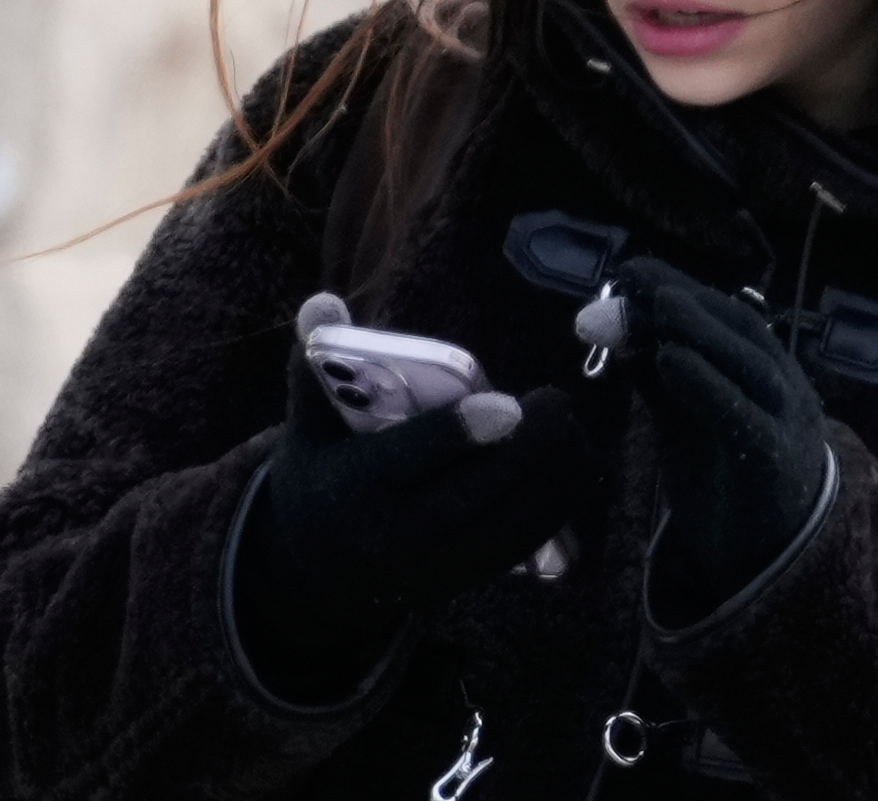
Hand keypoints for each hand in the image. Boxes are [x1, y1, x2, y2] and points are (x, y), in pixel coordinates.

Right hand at [232, 309, 594, 700]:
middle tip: (557, 403)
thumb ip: (315, 364)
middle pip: (473, 497)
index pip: (410, 461)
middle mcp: (394, 536)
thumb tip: (323, 300)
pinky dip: (555, 505)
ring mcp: (434, 565)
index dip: (460, 434)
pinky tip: (570, 463)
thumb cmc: (322, 475)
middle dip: (526, 451)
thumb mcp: (307, 426)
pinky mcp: (466, 578)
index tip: (508, 403)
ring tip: (570, 426)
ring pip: (508, 526)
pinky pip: (523, 546)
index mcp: (353, 488)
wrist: (316, 570)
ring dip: (552, 476)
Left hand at [606, 257, 829, 623]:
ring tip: (659, 305)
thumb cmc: (727, 476)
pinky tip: (672, 361)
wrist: (773, 556)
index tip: (632, 268)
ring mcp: (785, 425)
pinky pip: (744, 420)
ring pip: (752, 367)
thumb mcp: (687, 417)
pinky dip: (709, 386)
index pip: (730, 319)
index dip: (684, 287)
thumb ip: (658, 376)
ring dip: (703, 331)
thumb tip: (614, 323)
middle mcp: (784, 389)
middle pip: (744, 333)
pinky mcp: (771, 465)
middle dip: (691, 299)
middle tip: (639, 277)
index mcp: (766, 372)